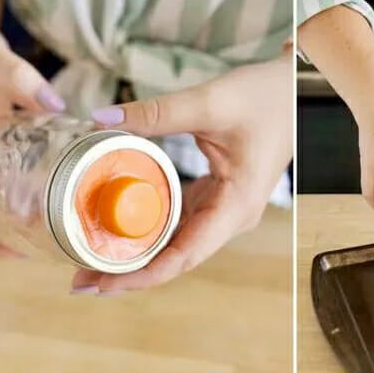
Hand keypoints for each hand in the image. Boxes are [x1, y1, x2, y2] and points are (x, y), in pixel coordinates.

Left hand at [71, 55, 292, 293]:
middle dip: (129, 272)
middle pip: (177, 258)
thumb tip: (101, 119)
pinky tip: (118, 229)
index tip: (103, 283)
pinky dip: (149, 230)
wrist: (293, 89)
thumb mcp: (209, 103)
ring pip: (177, 244)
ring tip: (89, 261)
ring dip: (137, 254)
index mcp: (237, 205)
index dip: (143, 275)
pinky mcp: (217, 196)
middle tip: (80, 280)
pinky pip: (180, 223)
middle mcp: (232, 216)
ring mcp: (225, 209)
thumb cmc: (266, 97)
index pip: (186, 255)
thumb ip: (156, 113)